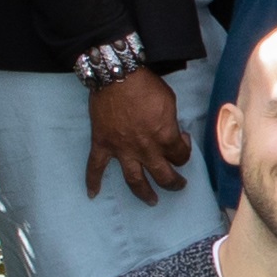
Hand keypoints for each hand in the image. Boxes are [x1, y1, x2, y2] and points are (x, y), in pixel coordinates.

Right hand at [84, 65, 192, 201]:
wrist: (117, 75)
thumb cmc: (146, 85)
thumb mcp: (169, 101)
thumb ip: (170, 122)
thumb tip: (172, 133)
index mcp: (164, 137)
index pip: (180, 155)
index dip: (184, 149)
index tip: (182, 141)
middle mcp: (145, 148)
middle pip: (162, 175)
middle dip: (173, 183)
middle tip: (178, 185)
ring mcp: (122, 149)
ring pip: (134, 179)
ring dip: (144, 193)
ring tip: (152, 201)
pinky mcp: (103, 144)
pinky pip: (95, 167)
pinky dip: (92, 181)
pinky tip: (92, 194)